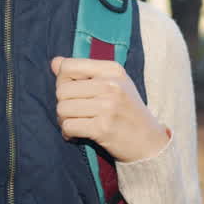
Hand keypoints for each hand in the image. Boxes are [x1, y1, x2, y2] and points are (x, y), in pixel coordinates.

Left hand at [50, 56, 168, 162]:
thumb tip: (54, 62)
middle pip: (62, 90)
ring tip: (76, 123)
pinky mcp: (103, 128)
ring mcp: (108, 106)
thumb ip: (83, 72)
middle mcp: (111, 85)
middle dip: (63, 104)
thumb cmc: (127, 111)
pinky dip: (68, 133)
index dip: (62, 81)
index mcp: (112, 70)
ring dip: (64, 120)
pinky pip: (68, 126)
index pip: (68, 66)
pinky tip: (76, 135)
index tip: (73, 93)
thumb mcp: (112, 84)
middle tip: (74, 113)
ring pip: (62, 109)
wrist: (149, 141)